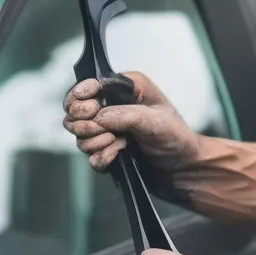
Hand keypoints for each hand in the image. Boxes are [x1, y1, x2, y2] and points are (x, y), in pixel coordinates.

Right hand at [63, 71, 201, 172]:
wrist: (181, 168)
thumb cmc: (176, 136)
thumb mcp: (156, 120)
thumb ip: (125, 115)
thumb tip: (98, 117)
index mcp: (123, 90)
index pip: (86, 86)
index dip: (80, 96)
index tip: (89, 108)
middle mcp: (110, 108)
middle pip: (74, 113)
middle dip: (87, 125)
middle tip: (107, 131)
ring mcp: (105, 131)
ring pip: (79, 137)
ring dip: (98, 143)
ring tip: (121, 144)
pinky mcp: (104, 152)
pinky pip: (89, 157)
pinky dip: (103, 158)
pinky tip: (119, 156)